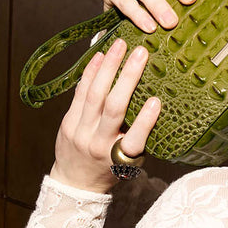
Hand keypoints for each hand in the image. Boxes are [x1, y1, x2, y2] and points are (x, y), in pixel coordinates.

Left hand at [49, 39, 159, 192]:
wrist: (75, 183)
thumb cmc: (110, 169)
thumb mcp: (131, 162)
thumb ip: (141, 137)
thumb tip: (159, 101)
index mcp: (119, 159)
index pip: (134, 140)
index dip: (145, 121)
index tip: (156, 101)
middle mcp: (98, 144)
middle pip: (113, 108)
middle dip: (127, 78)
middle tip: (140, 53)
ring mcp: (80, 132)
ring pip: (94, 96)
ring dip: (108, 67)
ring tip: (120, 45)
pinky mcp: (68, 123)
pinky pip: (79, 93)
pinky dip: (90, 73)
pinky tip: (100, 55)